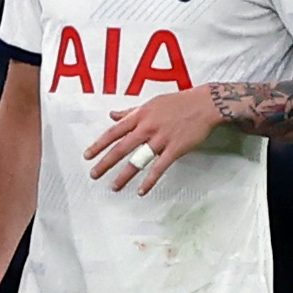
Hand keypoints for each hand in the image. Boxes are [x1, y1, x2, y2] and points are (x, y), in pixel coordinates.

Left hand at [85, 86, 220, 193]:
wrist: (205, 103)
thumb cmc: (177, 103)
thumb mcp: (150, 103)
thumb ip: (130, 112)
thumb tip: (112, 115)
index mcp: (139, 116)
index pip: (113, 132)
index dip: (99, 145)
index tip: (87, 156)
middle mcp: (147, 127)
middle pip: (121, 148)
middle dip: (105, 163)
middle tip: (94, 175)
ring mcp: (161, 139)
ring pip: (138, 159)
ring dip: (125, 175)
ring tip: (114, 186)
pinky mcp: (175, 148)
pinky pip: (160, 167)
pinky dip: (150, 180)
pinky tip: (141, 190)